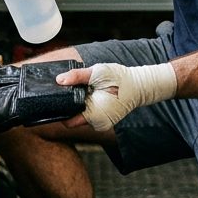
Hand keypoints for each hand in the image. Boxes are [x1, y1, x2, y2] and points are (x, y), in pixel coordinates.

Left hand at [57, 62, 177, 130]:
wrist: (139, 85)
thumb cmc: (120, 79)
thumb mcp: (97, 73)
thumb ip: (77, 76)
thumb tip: (59, 80)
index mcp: (93, 116)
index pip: (67, 120)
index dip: (61, 109)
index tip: (58, 97)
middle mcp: (97, 124)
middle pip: (73, 118)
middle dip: (71, 105)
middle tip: (73, 90)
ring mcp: (101, 124)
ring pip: (81, 116)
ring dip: (80, 105)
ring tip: (86, 91)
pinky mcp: (104, 120)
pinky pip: (89, 114)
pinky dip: (88, 105)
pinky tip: (92, 95)